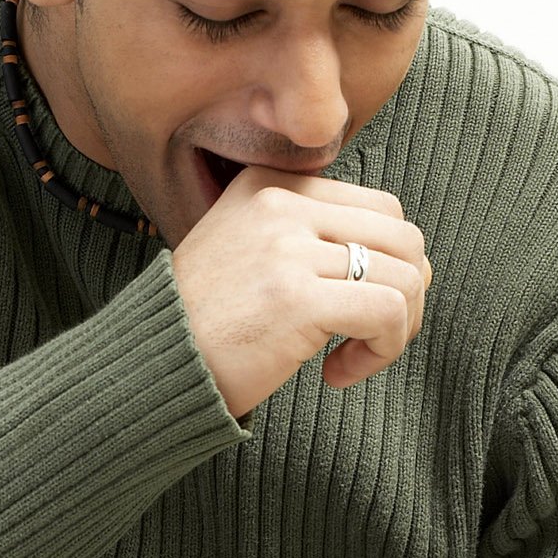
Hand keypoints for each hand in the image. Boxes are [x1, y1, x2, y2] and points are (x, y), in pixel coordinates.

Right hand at [171, 168, 433, 419]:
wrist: (147, 367)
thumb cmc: (205, 324)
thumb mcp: (251, 250)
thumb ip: (311, 236)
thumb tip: (411, 257)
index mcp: (271, 183)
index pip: (381, 207)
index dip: (390, 265)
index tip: (358, 310)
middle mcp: (280, 202)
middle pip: (404, 238)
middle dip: (406, 295)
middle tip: (374, 338)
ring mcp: (287, 247)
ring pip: (406, 276)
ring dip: (395, 330)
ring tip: (354, 358)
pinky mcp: (297, 296)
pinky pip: (388, 312)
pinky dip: (382, 351)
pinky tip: (338, 374)